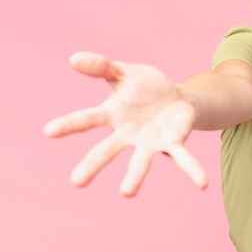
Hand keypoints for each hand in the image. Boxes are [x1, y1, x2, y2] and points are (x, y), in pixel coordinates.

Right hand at [44, 52, 207, 195]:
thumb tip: (74, 58)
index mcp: (113, 115)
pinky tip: (203, 184)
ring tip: (127, 193)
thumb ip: (102, 66)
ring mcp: (150, 142)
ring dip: (135, 176)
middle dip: (93, 165)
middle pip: (107, 150)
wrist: (177, 97)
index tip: (49, 131)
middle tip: (77, 182)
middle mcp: (128, 134)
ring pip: (141, 161)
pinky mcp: (173, 143)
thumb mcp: (125, 72)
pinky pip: (183, 158)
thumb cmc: (146, 86)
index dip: (69, 125)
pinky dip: (192, 171)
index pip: (87, 119)